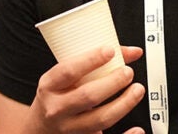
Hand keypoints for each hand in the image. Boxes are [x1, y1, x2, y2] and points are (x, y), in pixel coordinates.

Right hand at [28, 45, 146, 133]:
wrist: (40, 129)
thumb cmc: (56, 98)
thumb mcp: (64, 78)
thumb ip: (94, 62)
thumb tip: (132, 52)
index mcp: (50, 87)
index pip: (69, 71)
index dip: (91, 60)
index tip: (110, 51)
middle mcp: (57, 109)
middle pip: (88, 96)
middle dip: (113, 82)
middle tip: (128, 73)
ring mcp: (69, 128)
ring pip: (100, 119)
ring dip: (123, 104)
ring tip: (137, 90)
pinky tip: (137, 129)